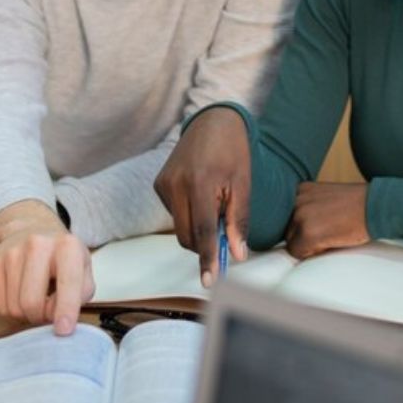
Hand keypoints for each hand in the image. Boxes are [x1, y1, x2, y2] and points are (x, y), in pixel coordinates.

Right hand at [0, 201, 93, 335]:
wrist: (33, 230)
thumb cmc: (63, 257)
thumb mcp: (84, 270)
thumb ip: (80, 294)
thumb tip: (60, 317)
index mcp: (67, 246)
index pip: (68, 282)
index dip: (66, 309)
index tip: (63, 330)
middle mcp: (38, 245)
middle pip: (32, 302)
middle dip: (41, 317)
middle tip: (49, 312)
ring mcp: (12, 253)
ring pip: (14, 308)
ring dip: (28, 315)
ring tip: (37, 300)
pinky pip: (0, 306)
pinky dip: (13, 310)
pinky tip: (22, 295)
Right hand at [154, 106, 250, 286]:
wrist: (213, 122)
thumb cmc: (234, 152)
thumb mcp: (244, 184)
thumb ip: (239, 220)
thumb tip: (237, 254)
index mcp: (201, 182)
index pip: (203, 230)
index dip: (208, 257)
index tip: (210, 281)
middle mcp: (176, 184)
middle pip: (187, 235)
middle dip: (205, 245)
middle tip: (226, 237)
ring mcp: (164, 184)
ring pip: (179, 227)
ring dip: (198, 229)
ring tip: (216, 206)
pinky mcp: (158, 184)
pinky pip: (174, 213)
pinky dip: (190, 215)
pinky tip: (203, 195)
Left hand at [285, 182, 369, 258]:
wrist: (376, 206)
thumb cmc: (356, 204)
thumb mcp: (325, 196)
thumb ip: (308, 206)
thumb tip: (294, 229)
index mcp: (300, 189)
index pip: (286, 217)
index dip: (302, 226)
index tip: (320, 224)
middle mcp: (296, 199)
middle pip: (287, 230)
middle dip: (304, 236)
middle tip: (328, 230)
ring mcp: (301, 216)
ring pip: (291, 242)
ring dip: (307, 245)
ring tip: (330, 234)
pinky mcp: (308, 233)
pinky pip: (298, 253)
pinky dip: (312, 253)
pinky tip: (331, 241)